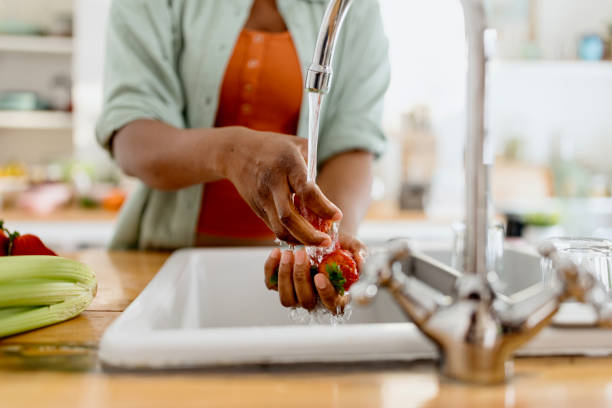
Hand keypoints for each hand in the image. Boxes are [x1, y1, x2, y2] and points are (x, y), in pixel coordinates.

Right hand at [222, 128, 341, 245]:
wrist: (236, 152)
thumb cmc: (274, 147)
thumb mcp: (298, 146)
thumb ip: (314, 167)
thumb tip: (327, 194)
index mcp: (287, 164)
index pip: (306, 191)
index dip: (323, 207)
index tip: (337, 216)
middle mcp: (273, 183)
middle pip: (289, 217)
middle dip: (310, 235)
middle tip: (326, 242)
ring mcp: (263, 198)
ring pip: (280, 228)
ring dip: (300, 240)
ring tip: (317, 242)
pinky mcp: (257, 209)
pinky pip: (274, 228)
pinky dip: (290, 236)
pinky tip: (303, 236)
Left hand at [264, 233, 366, 312]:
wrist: (323, 239)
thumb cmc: (342, 248)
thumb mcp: (354, 248)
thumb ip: (360, 254)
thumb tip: (363, 262)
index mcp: (337, 297)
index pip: (332, 305)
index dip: (325, 293)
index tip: (320, 276)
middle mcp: (316, 301)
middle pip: (305, 301)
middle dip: (301, 277)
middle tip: (301, 253)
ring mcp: (297, 296)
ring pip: (286, 299)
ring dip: (285, 276)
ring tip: (288, 253)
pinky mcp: (280, 285)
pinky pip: (271, 284)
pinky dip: (270, 269)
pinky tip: (277, 252)